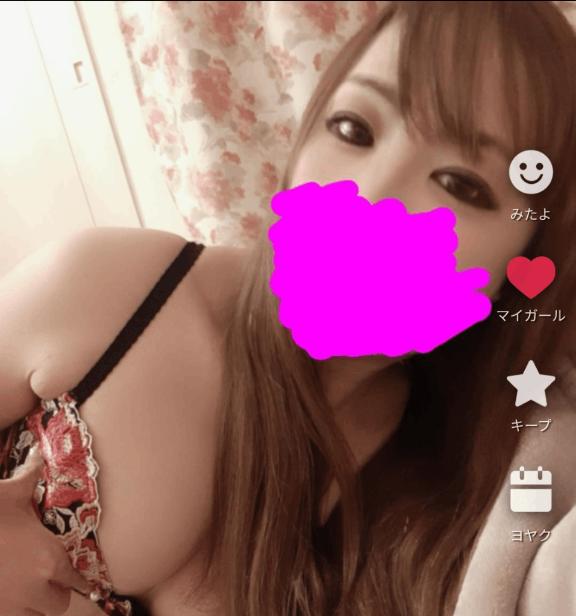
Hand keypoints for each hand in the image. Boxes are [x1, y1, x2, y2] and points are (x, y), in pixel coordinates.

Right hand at [0, 445, 89, 615]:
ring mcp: (10, 606)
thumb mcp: (12, 493)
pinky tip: (9, 596)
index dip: (76, 580)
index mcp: (49, 559)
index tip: (79, 582)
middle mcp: (35, 587)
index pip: (74, 580)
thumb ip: (31, 475)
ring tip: (29, 589)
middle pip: (57, 605)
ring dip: (35, 606)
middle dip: (55, 594)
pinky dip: (14, 611)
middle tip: (49, 581)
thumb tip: (38, 454)